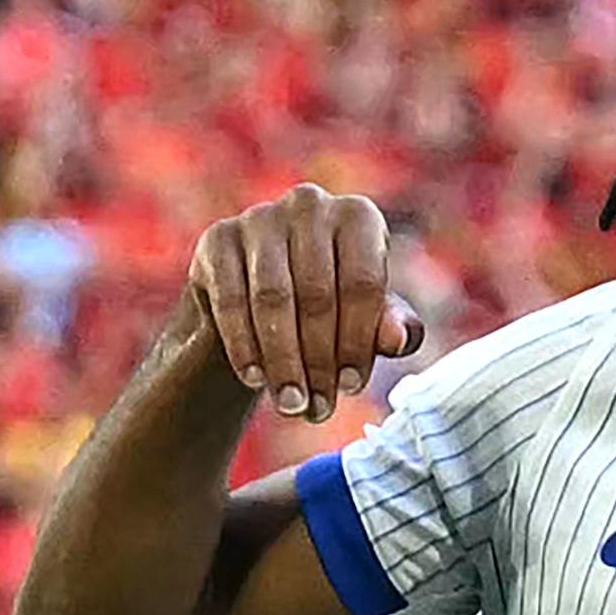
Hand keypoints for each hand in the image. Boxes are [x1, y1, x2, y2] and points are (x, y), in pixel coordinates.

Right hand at [186, 184, 422, 423]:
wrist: (260, 298)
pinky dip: (245, 345)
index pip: (363, 283)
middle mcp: (310, 206)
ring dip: (283, 360)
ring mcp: (260, 218)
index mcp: (359, 217)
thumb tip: (397, 339)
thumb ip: (393, 326)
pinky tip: (255, 379)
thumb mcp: (367, 317)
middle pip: (317, 294)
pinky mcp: (218, 239)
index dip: (357, 341)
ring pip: (273, 299)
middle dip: (318, 360)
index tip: (350, 388)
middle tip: (317, 408)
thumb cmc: (331, 307)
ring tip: (290, 404)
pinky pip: (232, 300)